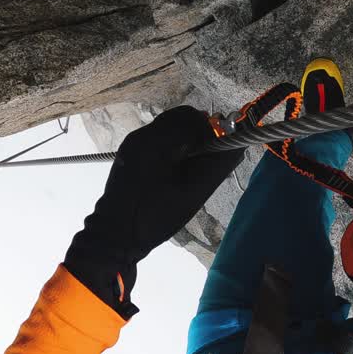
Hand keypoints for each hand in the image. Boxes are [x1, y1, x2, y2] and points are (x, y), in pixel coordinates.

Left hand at [65, 106, 243, 315]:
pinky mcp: (128, 153)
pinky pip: (156, 138)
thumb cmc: (156, 217)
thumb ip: (218, 165)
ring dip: (185, 138)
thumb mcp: (193, 193)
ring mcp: (131, 143)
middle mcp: (140, 136)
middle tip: (208, 156)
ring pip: (167, 127)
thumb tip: (237, 145)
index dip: (211, 130)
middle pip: (178, 118)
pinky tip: (174, 170)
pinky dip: (171, 146)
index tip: (219, 149)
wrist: (115, 235)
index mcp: (155, 142)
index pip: (192, 118)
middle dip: (198, 132)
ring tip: (192, 165)